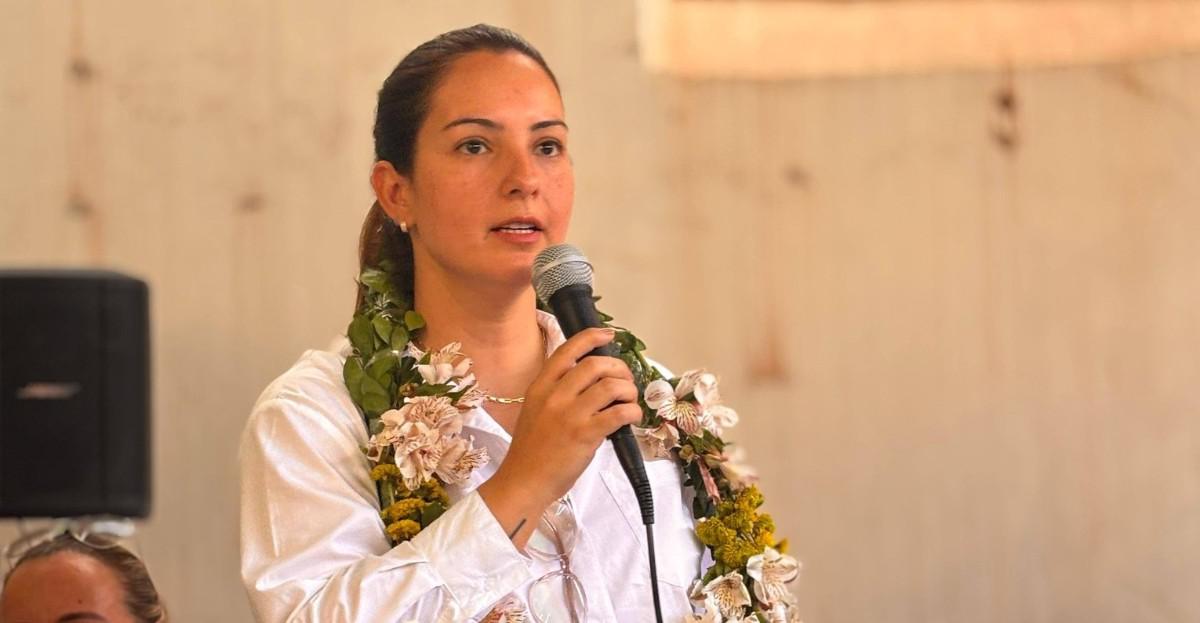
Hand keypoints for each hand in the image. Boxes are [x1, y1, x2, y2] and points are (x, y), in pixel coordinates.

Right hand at [477, 327, 642, 545]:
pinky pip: (619, 412)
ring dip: (629, 390)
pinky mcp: (585, 434)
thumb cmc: (531, 450)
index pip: (568, 350)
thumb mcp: (535, 410)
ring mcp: (570, 414)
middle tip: (625, 381)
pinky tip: (631, 417)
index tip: (608, 335)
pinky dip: (632, 411)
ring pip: (611, 386)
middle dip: (619, 368)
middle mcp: (554, 396)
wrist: (524, 482)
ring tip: (629, 401)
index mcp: (540, 386)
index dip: (591, 337)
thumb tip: (592, 382)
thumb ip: (557, 393)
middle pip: (596, 364)